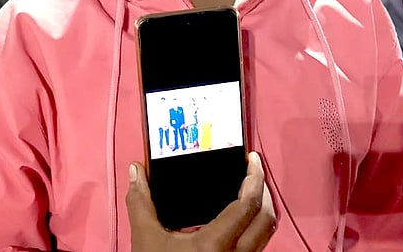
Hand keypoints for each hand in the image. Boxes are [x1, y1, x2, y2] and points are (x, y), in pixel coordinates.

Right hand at [126, 152, 274, 251]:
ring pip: (265, 237)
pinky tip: (240, 222)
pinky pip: (257, 250)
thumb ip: (141, 203)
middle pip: (266, 220)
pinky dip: (255, 231)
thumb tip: (136, 171)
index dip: (254, 178)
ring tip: (249, 193)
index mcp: (214, 246)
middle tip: (253, 173)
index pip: (247, 205)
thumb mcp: (145, 240)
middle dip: (263, 192)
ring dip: (261, 212)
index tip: (252, 160)